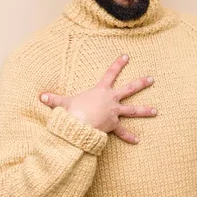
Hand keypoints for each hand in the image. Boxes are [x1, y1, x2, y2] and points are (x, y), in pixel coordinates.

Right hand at [40, 54, 156, 143]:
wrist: (78, 124)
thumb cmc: (72, 111)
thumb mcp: (63, 103)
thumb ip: (54, 99)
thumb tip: (40, 96)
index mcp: (101, 90)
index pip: (110, 73)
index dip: (118, 64)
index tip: (126, 56)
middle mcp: (111, 99)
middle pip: (129, 89)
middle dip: (141, 83)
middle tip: (151, 79)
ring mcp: (114, 112)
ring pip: (133, 110)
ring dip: (145, 110)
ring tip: (156, 111)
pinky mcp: (114, 125)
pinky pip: (123, 132)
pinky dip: (129, 137)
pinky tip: (137, 140)